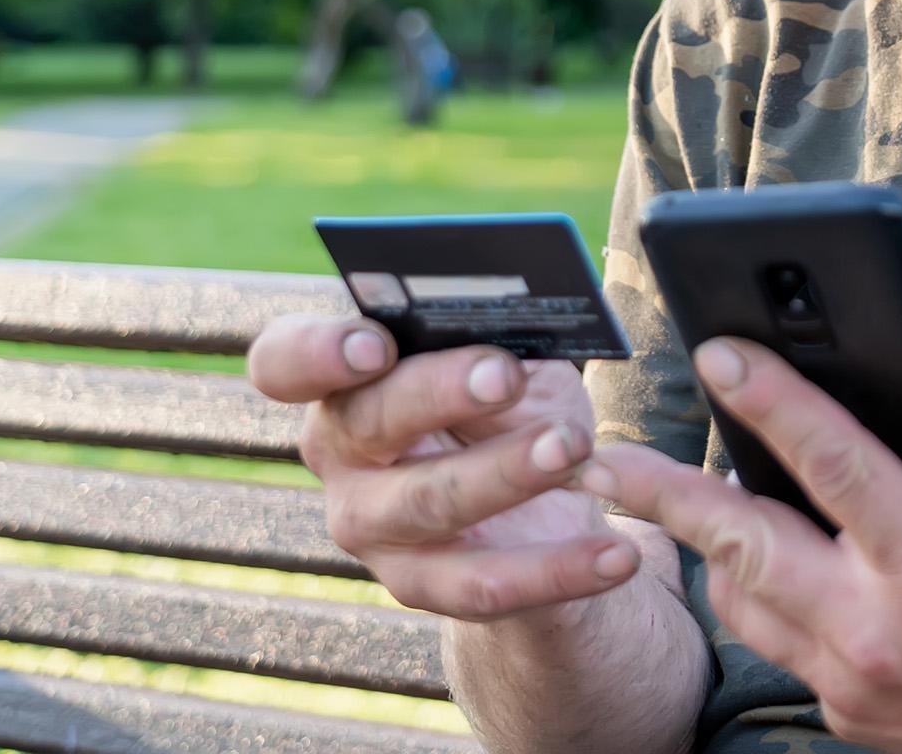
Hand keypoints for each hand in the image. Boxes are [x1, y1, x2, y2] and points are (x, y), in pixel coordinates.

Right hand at [246, 315, 641, 621]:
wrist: (537, 501)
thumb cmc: (510, 401)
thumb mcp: (510, 355)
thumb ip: (497, 335)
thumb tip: (526, 316)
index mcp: (342, 377)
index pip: (285, 362)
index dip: (319, 351)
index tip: (376, 341)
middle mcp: (338, 452)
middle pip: (367, 421)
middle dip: (438, 392)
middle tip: (505, 374)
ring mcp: (370, 525)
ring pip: (428, 501)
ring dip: (506, 473)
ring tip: (574, 447)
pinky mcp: (419, 585)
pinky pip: (485, 585)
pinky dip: (560, 569)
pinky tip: (616, 553)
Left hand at [579, 339, 901, 753]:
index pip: (832, 464)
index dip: (771, 402)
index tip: (718, 353)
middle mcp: (879, 627)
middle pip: (742, 545)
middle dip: (660, 494)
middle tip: (594, 455)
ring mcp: (855, 680)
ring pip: (743, 601)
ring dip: (691, 544)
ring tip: (640, 494)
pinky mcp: (848, 714)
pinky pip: (774, 643)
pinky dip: (748, 594)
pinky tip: (735, 555)